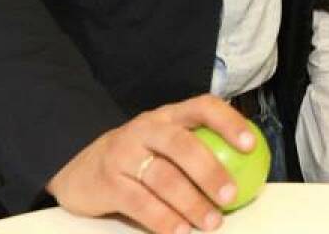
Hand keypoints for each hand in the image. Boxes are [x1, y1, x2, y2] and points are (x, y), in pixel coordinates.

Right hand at [47, 94, 255, 233]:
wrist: (78, 169)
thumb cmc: (139, 158)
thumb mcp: (164, 144)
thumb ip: (197, 149)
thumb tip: (248, 172)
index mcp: (168, 116)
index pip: (203, 107)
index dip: (228, 122)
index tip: (250, 145)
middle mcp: (145, 128)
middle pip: (182, 144)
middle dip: (210, 170)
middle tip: (230, 195)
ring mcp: (123, 153)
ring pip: (163, 177)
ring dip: (191, 202)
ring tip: (211, 222)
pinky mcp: (107, 182)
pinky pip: (139, 202)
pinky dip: (163, 219)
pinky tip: (180, 231)